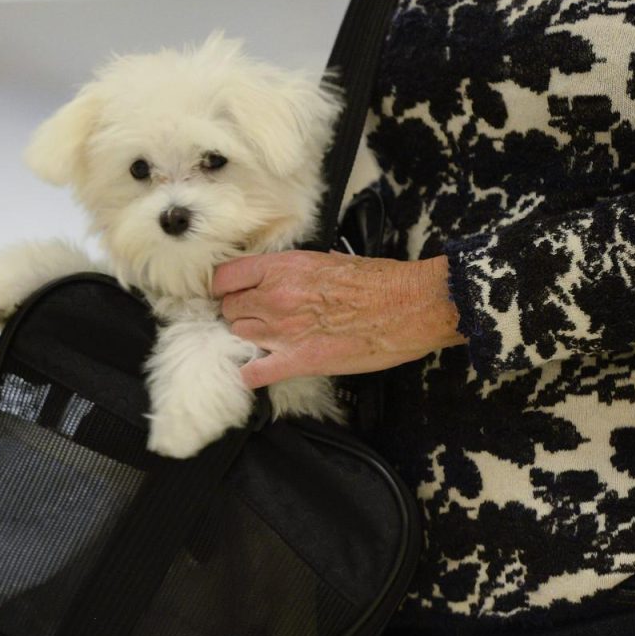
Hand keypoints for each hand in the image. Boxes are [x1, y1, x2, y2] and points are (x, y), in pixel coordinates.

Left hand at [210, 250, 465, 388]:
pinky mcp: (299, 361)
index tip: (234, 294)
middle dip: (240, 314)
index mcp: (283, 267)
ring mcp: (284, 330)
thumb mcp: (330, 261)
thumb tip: (288, 277)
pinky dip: (252, 374)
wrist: (408, 306)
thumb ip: (299, 271)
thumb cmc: (380, 281)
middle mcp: (275, 296)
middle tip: (259, 319)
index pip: (226, 278)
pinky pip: (254, 373)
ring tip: (268, 341)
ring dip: (250, 339)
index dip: (227, 288)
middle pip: (230, 310)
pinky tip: (261, 370)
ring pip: (239, 336)